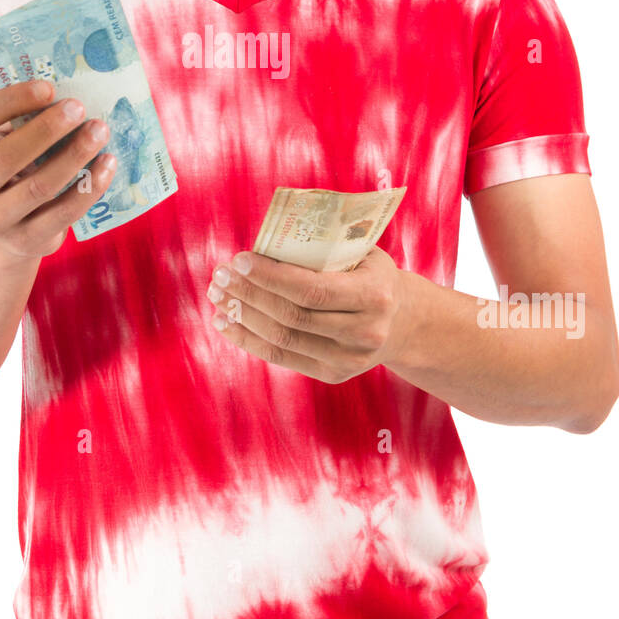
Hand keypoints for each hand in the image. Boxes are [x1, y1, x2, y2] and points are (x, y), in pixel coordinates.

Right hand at [0, 78, 116, 260]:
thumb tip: (68, 92)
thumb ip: (20, 122)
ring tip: (100, 131)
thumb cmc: (9, 172)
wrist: (4, 233)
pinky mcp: (26, 241)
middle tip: (80, 107)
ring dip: (74, 155)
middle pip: (8, 156)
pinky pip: (63, 213)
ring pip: (39, 186)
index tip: (48, 87)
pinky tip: (108, 164)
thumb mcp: (0, 146)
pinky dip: (89, 188)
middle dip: (47, 129)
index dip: (11, 100)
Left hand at [205, 245, 410, 382]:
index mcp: (374, 295)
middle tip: (220, 274)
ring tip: (218, 295)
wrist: (401, 321)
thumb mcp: (359, 252)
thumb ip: (321, 248)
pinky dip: (248, 339)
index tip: (239, 260)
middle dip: (249, 293)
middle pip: (292, 315)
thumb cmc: (369, 274)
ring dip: (242, 315)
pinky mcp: (333, 375)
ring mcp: (349, 359)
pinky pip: (281, 357)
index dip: (271, 277)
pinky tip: (225, 322)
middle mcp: (364, 332)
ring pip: (282, 339)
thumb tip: (262, 243)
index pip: (311, 289)